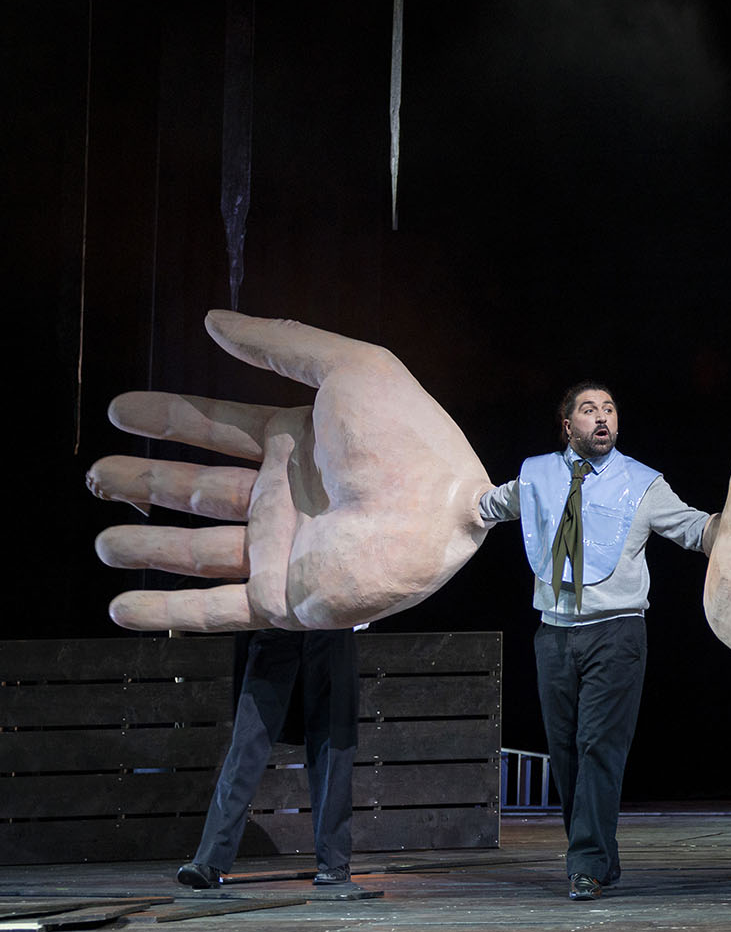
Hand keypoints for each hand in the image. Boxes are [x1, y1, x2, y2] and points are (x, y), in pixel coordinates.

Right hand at [86, 312, 492, 631]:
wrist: (434, 512)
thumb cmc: (405, 437)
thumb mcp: (352, 368)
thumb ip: (284, 343)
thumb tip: (216, 320)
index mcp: (302, 446)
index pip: (222, 429)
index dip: (172, 418)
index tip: (121, 409)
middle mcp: (287, 499)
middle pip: (199, 491)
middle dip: (147, 482)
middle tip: (95, 474)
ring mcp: (282, 551)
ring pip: (197, 551)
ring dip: (148, 548)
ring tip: (102, 543)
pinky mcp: (282, 598)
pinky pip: (214, 609)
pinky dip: (167, 611)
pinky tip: (120, 609)